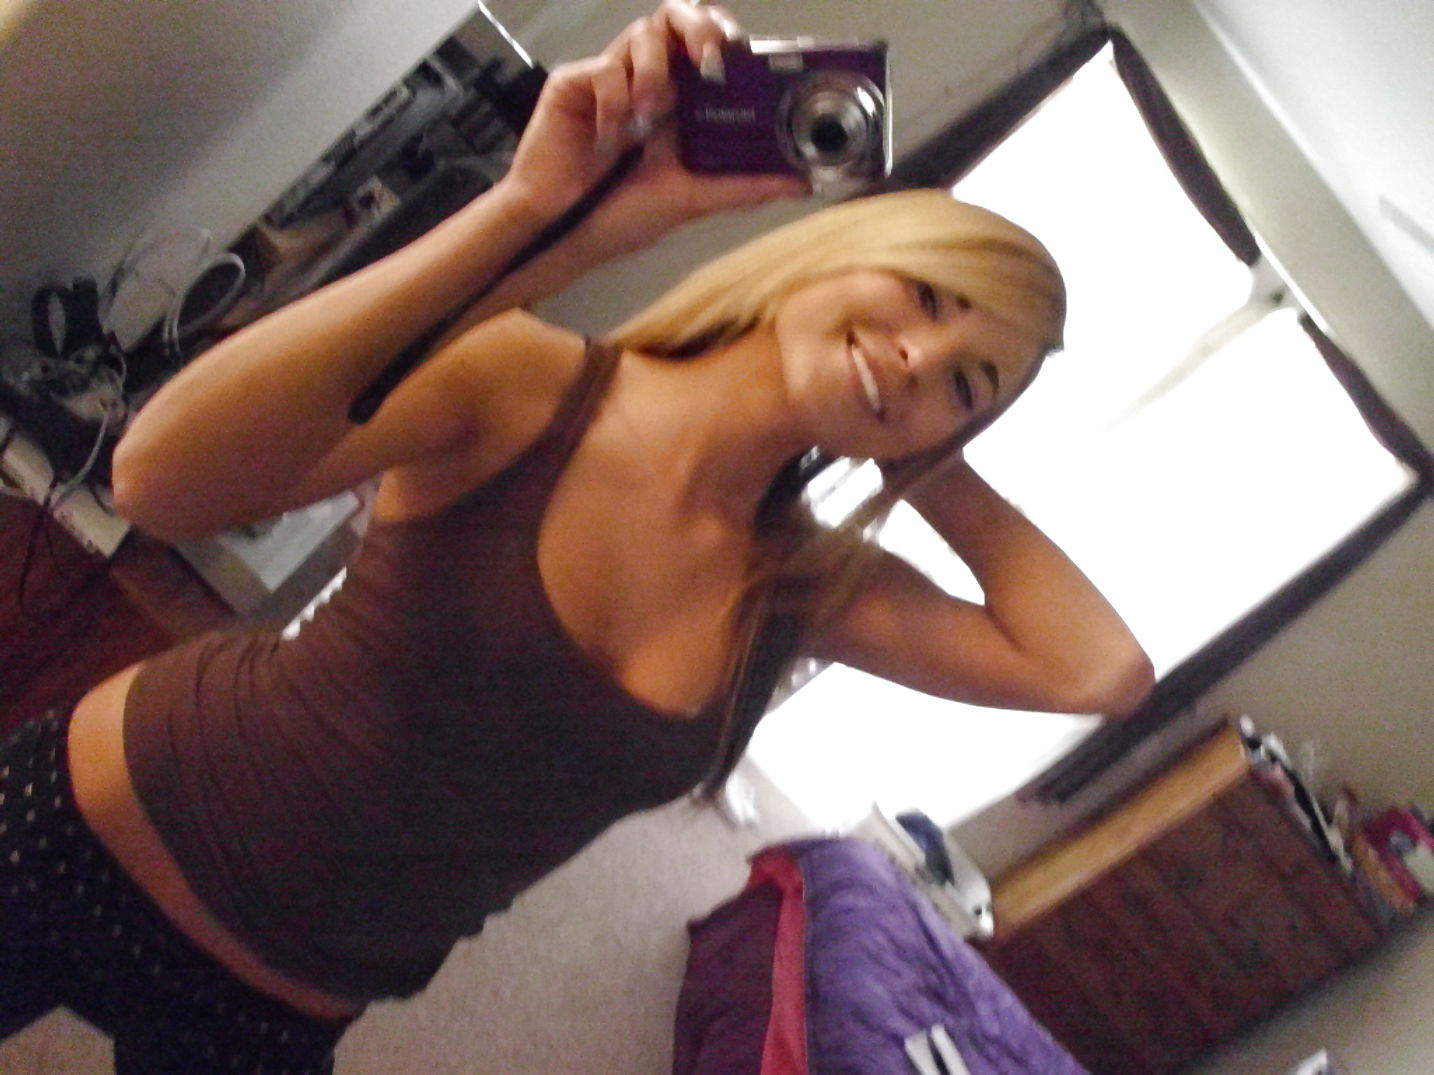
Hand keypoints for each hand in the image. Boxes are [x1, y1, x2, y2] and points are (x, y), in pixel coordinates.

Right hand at [499, 1, 807, 259]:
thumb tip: (803, 182)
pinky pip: (603, 68)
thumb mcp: (693, 199)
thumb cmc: (619, 216)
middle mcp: (648, 81)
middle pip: (677, 18)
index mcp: (679, 103)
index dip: (727, 39)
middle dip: (699, 28)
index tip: (745, 55)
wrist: (564, 233)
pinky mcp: (575, 83)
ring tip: (647, 119)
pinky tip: (609, 139)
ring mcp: (611, 78)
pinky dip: (613, 102)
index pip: (708, 47)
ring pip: (643, 33)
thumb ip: (745, 186)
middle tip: (711, 61)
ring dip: (654, 73)